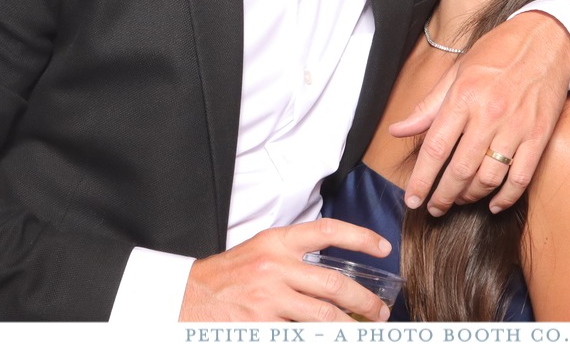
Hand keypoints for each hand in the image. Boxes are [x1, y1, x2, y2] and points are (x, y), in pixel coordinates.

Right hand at [178, 218, 392, 321]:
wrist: (186, 297)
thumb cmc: (228, 276)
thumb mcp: (261, 251)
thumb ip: (294, 256)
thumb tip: (335, 276)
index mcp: (277, 241)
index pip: (327, 230)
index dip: (359, 237)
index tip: (383, 247)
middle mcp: (275, 266)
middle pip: (334, 283)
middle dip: (364, 300)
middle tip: (380, 310)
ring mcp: (268, 298)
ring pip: (323, 317)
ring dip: (349, 328)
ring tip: (362, 334)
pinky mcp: (260, 326)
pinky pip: (300, 337)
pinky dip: (319, 341)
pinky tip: (330, 342)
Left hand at [389, 9, 569, 215]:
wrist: (544, 40)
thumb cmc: (496, 53)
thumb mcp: (457, 72)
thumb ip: (428, 107)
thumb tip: (397, 130)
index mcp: (463, 97)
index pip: (435, 148)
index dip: (421, 179)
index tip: (412, 199)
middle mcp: (488, 114)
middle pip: (460, 170)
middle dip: (443, 196)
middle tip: (433, 208)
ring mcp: (516, 127)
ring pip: (488, 178)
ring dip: (470, 197)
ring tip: (459, 200)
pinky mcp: (539, 136)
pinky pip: (520, 178)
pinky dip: (506, 198)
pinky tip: (493, 204)